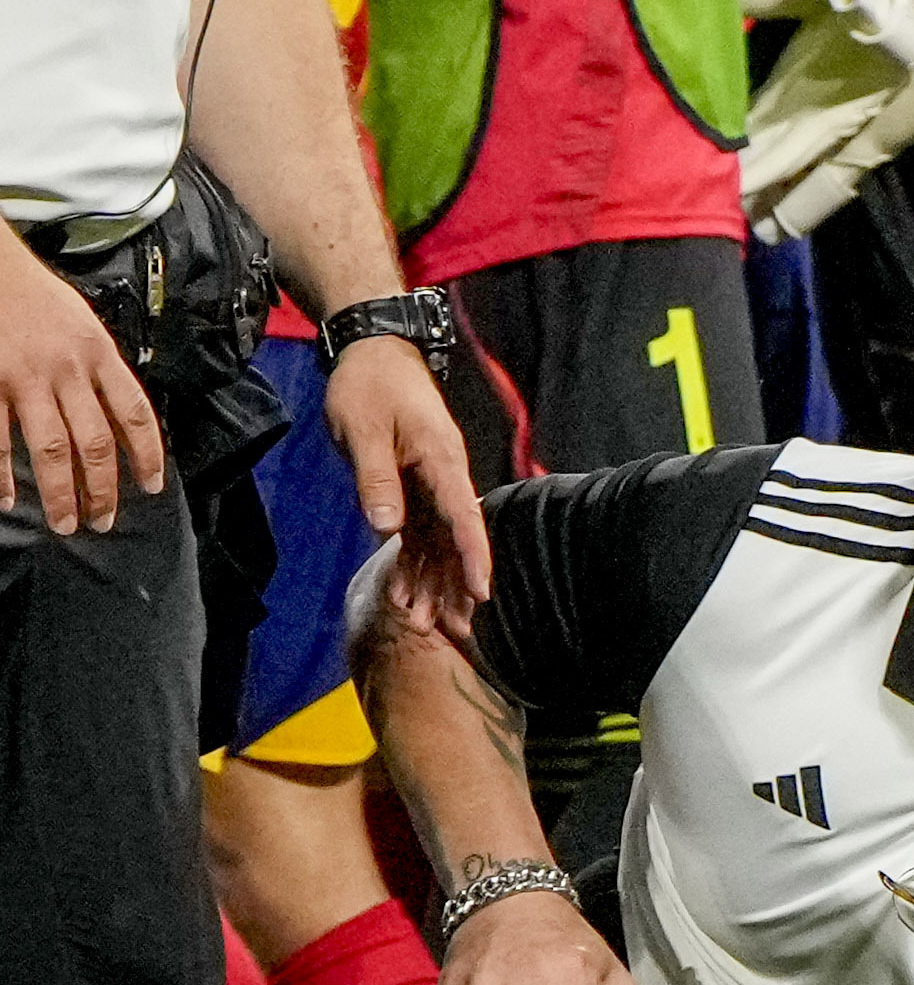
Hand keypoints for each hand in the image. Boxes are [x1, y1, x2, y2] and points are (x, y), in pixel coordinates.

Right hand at [0, 246, 163, 530]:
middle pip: (95, 442)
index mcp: (99, 355)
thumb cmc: (39, 299)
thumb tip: (122, 416)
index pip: (135, 413)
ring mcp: (25, 379)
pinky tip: (7, 500)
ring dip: (60, 493)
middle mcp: (67, 370)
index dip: (148, 454)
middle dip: (103, 489)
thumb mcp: (85, 327)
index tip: (152, 487)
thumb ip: (102, 370)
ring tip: (66, 525)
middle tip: (104, 522)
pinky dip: (2, 473)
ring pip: (52, 449)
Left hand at [320, 333, 488, 601]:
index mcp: (439, 460)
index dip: (473, 558)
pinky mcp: (414, 485)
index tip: (480, 594)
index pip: (464, 517)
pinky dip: (415, 563)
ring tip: (426, 623)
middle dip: (455, 587)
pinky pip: (420, 531)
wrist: (374, 352)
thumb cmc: (369, 386)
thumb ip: (376, 480)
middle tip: (455, 632)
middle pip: (456, 540)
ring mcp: (430, 482)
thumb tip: (388, 528)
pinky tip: (408, 592)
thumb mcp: (362, 430)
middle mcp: (443, 476)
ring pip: (439, 542)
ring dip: (434, 582)